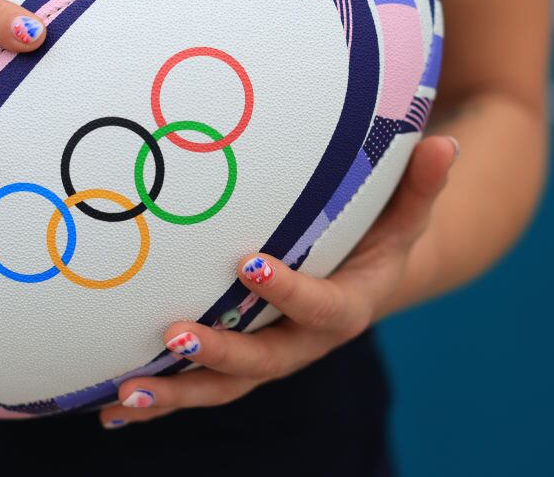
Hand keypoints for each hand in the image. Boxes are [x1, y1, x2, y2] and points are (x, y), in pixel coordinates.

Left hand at [99, 135, 458, 426]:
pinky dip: (157, 403)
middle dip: (220, 354)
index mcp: (344, 309)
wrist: (360, 283)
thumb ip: (418, 186)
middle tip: (176, 337)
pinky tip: (109, 410)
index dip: (287, 291)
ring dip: (174, 393)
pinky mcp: (237, 365)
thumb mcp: (404, 215)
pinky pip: (197, 388)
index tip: (247, 264)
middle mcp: (302, 344)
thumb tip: (443, 143)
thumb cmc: (377, 240)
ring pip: (222, 386)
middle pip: (263, 361)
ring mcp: (266, 358)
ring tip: (126, 392)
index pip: (320, 306)